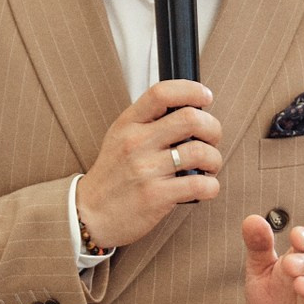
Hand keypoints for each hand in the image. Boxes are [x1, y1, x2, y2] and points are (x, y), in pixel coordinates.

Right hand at [75, 81, 222, 250]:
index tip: (206, 97)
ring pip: (200, 152)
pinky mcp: (156, 196)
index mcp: (128, 124)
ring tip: (209, 166)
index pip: (162, 93)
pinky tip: (204, 187)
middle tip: (212, 139)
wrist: (89, 213)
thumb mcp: (119, 138)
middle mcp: (136, 143)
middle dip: (213, 128)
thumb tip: (190, 111)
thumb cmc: (112, 176)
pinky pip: (200, 185)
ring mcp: (146, 170)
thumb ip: (148, 122)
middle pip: (190, 118)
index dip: (191, 90)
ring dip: (214, 159)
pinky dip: (211, 186)